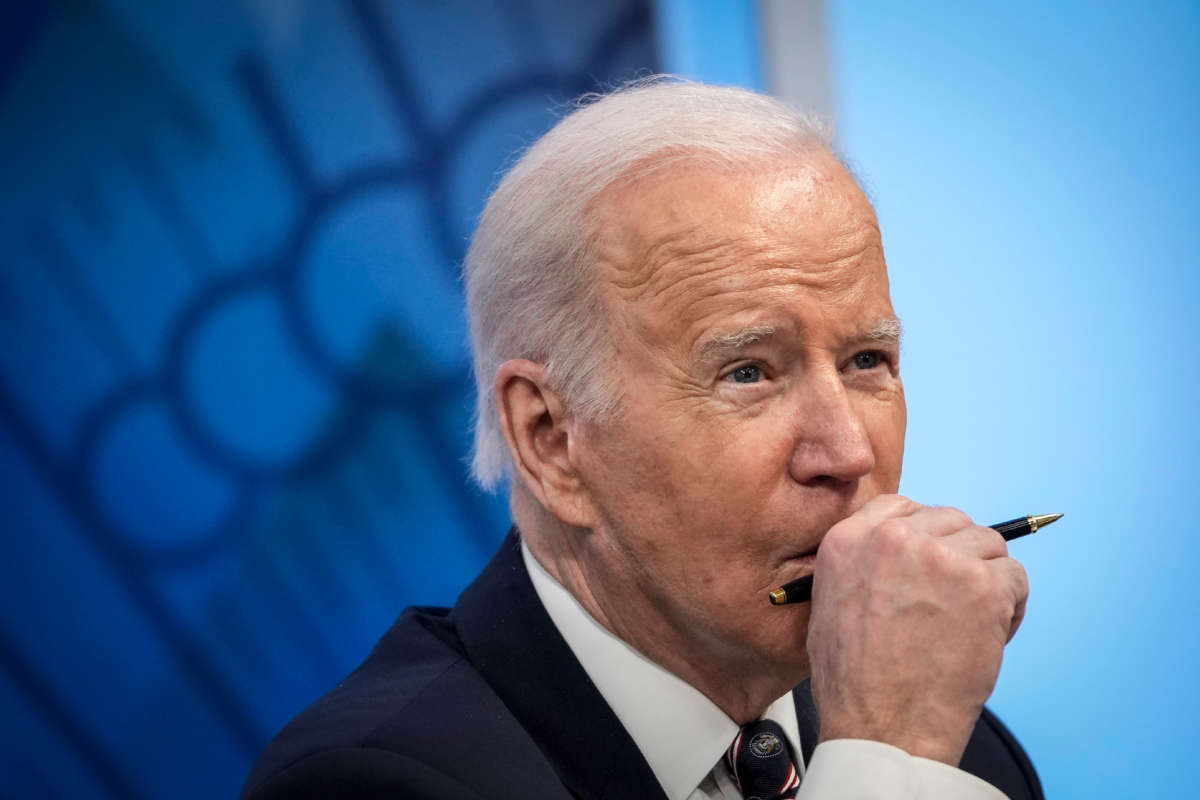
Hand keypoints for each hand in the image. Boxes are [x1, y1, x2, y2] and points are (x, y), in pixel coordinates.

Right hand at [805, 494, 1028, 764]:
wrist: (882, 723)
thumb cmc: (854, 680)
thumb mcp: (829, 602)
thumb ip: (860, 563)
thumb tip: (899, 551)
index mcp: (850, 539)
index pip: (901, 506)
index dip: (923, 532)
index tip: (931, 559)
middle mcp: (894, 538)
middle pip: (950, 520)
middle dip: (958, 555)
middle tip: (954, 599)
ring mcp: (942, 558)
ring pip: (987, 544)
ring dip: (986, 578)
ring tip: (971, 621)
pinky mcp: (982, 585)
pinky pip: (1014, 577)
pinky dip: (1011, 605)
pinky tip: (989, 634)